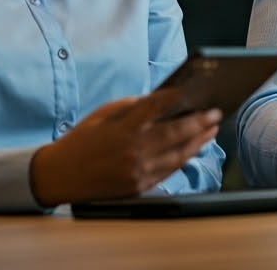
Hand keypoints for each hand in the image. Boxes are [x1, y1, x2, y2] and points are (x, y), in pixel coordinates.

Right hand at [29, 89, 219, 206]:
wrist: (61, 175)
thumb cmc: (83, 140)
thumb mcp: (103, 114)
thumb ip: (132, 106)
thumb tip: (161, 100)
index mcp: (122, 128)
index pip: (156, 107)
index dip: (177, 97)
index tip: (193, 90)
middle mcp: (132, 149)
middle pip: (175, 132)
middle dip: (199, 121)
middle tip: (215, 112)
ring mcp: (137, 170)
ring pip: (178, 154)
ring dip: (198, 141)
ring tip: (211, 130)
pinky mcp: (139, 186)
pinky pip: (169, 171)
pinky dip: (184, 158)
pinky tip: (194, 149)